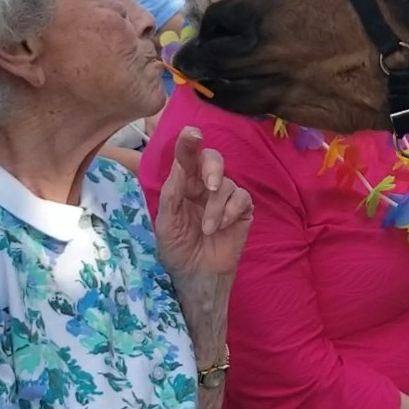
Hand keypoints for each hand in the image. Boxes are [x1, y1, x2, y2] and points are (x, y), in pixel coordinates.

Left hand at [155, 127, 252, 279]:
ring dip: (216, 207)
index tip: (192, 133)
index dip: (189, 143)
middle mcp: (204, 187)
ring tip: (208, 229)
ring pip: (227, 184)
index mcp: (183, 186)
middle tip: (209, 187)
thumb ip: (173, 192)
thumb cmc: (177, 250)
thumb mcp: (167, 221)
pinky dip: (231, 211)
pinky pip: (242, 199)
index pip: (187, 158)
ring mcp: (224, 199)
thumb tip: (181, 164)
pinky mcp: (242, 212)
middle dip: (212, 169)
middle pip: (213, 160)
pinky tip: (222, 227)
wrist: (196, 275)